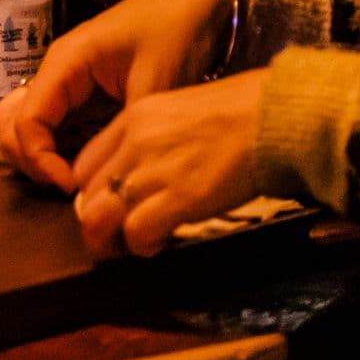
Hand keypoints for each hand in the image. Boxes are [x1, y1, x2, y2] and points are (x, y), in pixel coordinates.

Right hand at [0, 0, 234, 192]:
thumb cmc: (175, 29)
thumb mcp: (156, 81)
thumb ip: (127, 128)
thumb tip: (109, 177)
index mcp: (65, 63)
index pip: (26, 120)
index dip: (40, 160)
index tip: (73, 187)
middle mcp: (56, 72)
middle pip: (9, 122)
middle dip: (28, 160)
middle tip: (67, 187)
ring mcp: (66, 82)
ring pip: (24, 124)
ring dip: (37, 156)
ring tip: (73, 181)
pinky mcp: (83, 92)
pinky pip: (52, 124)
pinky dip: (56, 149)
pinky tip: (86, 167)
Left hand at [67, 71, 265, 256]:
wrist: (274, 115)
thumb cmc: (241, 114)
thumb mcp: (181, 113)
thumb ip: (154, 139)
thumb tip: (145, 172)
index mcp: (133, 118)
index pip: (85, 165)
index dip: (94, 193)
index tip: (111, 207)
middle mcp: (134, 142)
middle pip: (86, 194)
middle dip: (97, 222)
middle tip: (118, 235)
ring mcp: (154, 169)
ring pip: (98, 217)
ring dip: (112, 239)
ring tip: (135, 244)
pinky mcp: (180, 196)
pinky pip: (136, 232)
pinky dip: (142, 246)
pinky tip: (159, 244)